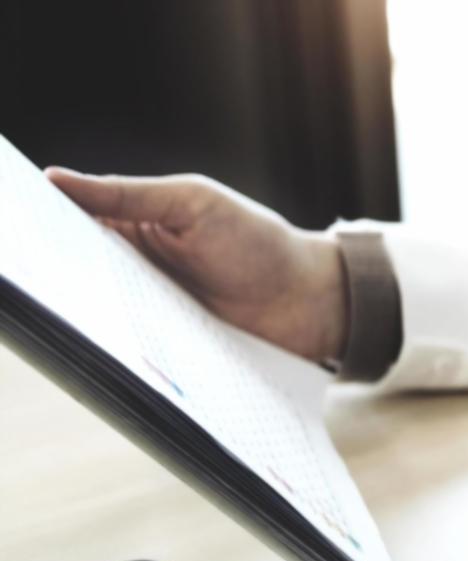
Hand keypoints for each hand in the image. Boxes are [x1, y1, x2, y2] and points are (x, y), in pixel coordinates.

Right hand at [46, 168, 347, 363]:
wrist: (314, 302)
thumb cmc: (259, 243)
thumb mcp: (193, 206)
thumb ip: (127, 196)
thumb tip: (55, 178)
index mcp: (134, 226)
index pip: (72, 224)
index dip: (45, 228)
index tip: (21, 237)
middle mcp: (137, 269)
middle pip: (79, 273)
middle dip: (56, 276)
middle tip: (31, 282)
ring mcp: (152, 310)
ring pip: (102, 314)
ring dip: (85, 316)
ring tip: (60, 316)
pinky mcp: (170, 348)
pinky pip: (136, 351)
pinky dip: (121, 350)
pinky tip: (104, 351)